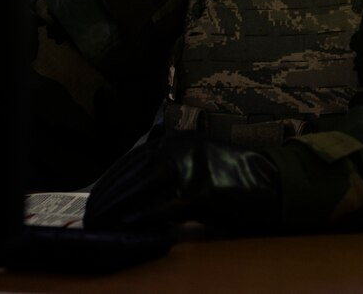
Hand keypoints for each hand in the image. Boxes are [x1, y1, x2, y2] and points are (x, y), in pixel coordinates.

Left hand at [83, 132, 281, 231]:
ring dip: (119, 206)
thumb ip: (167, 165)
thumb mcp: (196, 159)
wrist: (270, 182)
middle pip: (133, 172)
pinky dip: (144, 215)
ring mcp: (190, 168)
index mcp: (177, 139)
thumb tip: (133, 186)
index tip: (95, 197)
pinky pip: (164, 205)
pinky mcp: (200, 190)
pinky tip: (128, 223)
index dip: (111, 180)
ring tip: (103, 221)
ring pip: (143, 188)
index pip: (133, 158)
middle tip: (92, 214)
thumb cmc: (233, 175)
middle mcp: (179, 148)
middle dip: (109, 195)